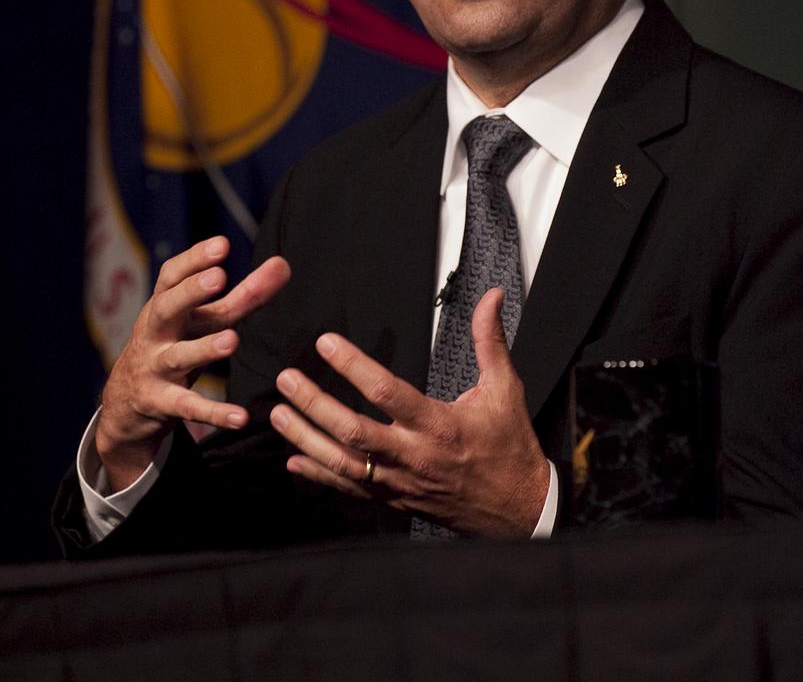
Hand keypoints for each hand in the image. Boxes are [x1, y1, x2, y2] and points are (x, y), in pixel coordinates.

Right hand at [96, 236, 289, 491]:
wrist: (125, 404)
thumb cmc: (174, 345)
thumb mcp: (203, 320)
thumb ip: (244, 294)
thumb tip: (284, 264)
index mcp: (164, 306)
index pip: (172, 276)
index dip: (194, 259)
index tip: (222, 244)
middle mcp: (155, 333)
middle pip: (167, 308)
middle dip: (191, 292)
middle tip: (218, 277)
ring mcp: (154, 368)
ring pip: (177, 356)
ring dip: (204, 348)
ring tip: (231, 340)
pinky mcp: (160, 403)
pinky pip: (188, 407)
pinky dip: (213, 412)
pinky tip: (240, 416)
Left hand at [270, 287, 549, 536]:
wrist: (519, 508)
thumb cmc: (510, 446)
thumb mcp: (505, 388)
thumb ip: (490, 341)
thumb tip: (491, 298)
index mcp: (438, 425)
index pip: (386, 393)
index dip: (353, 367)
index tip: (326, 343)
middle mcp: (413, 456)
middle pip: (353, 431)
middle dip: (315, 404)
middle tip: (287, 380)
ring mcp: (400, 483)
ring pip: (342, 463)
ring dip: (306, 439)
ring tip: (278, 414)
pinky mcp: (394, 501)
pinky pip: (349, 490)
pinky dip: (319, 475)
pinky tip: (294, 460)